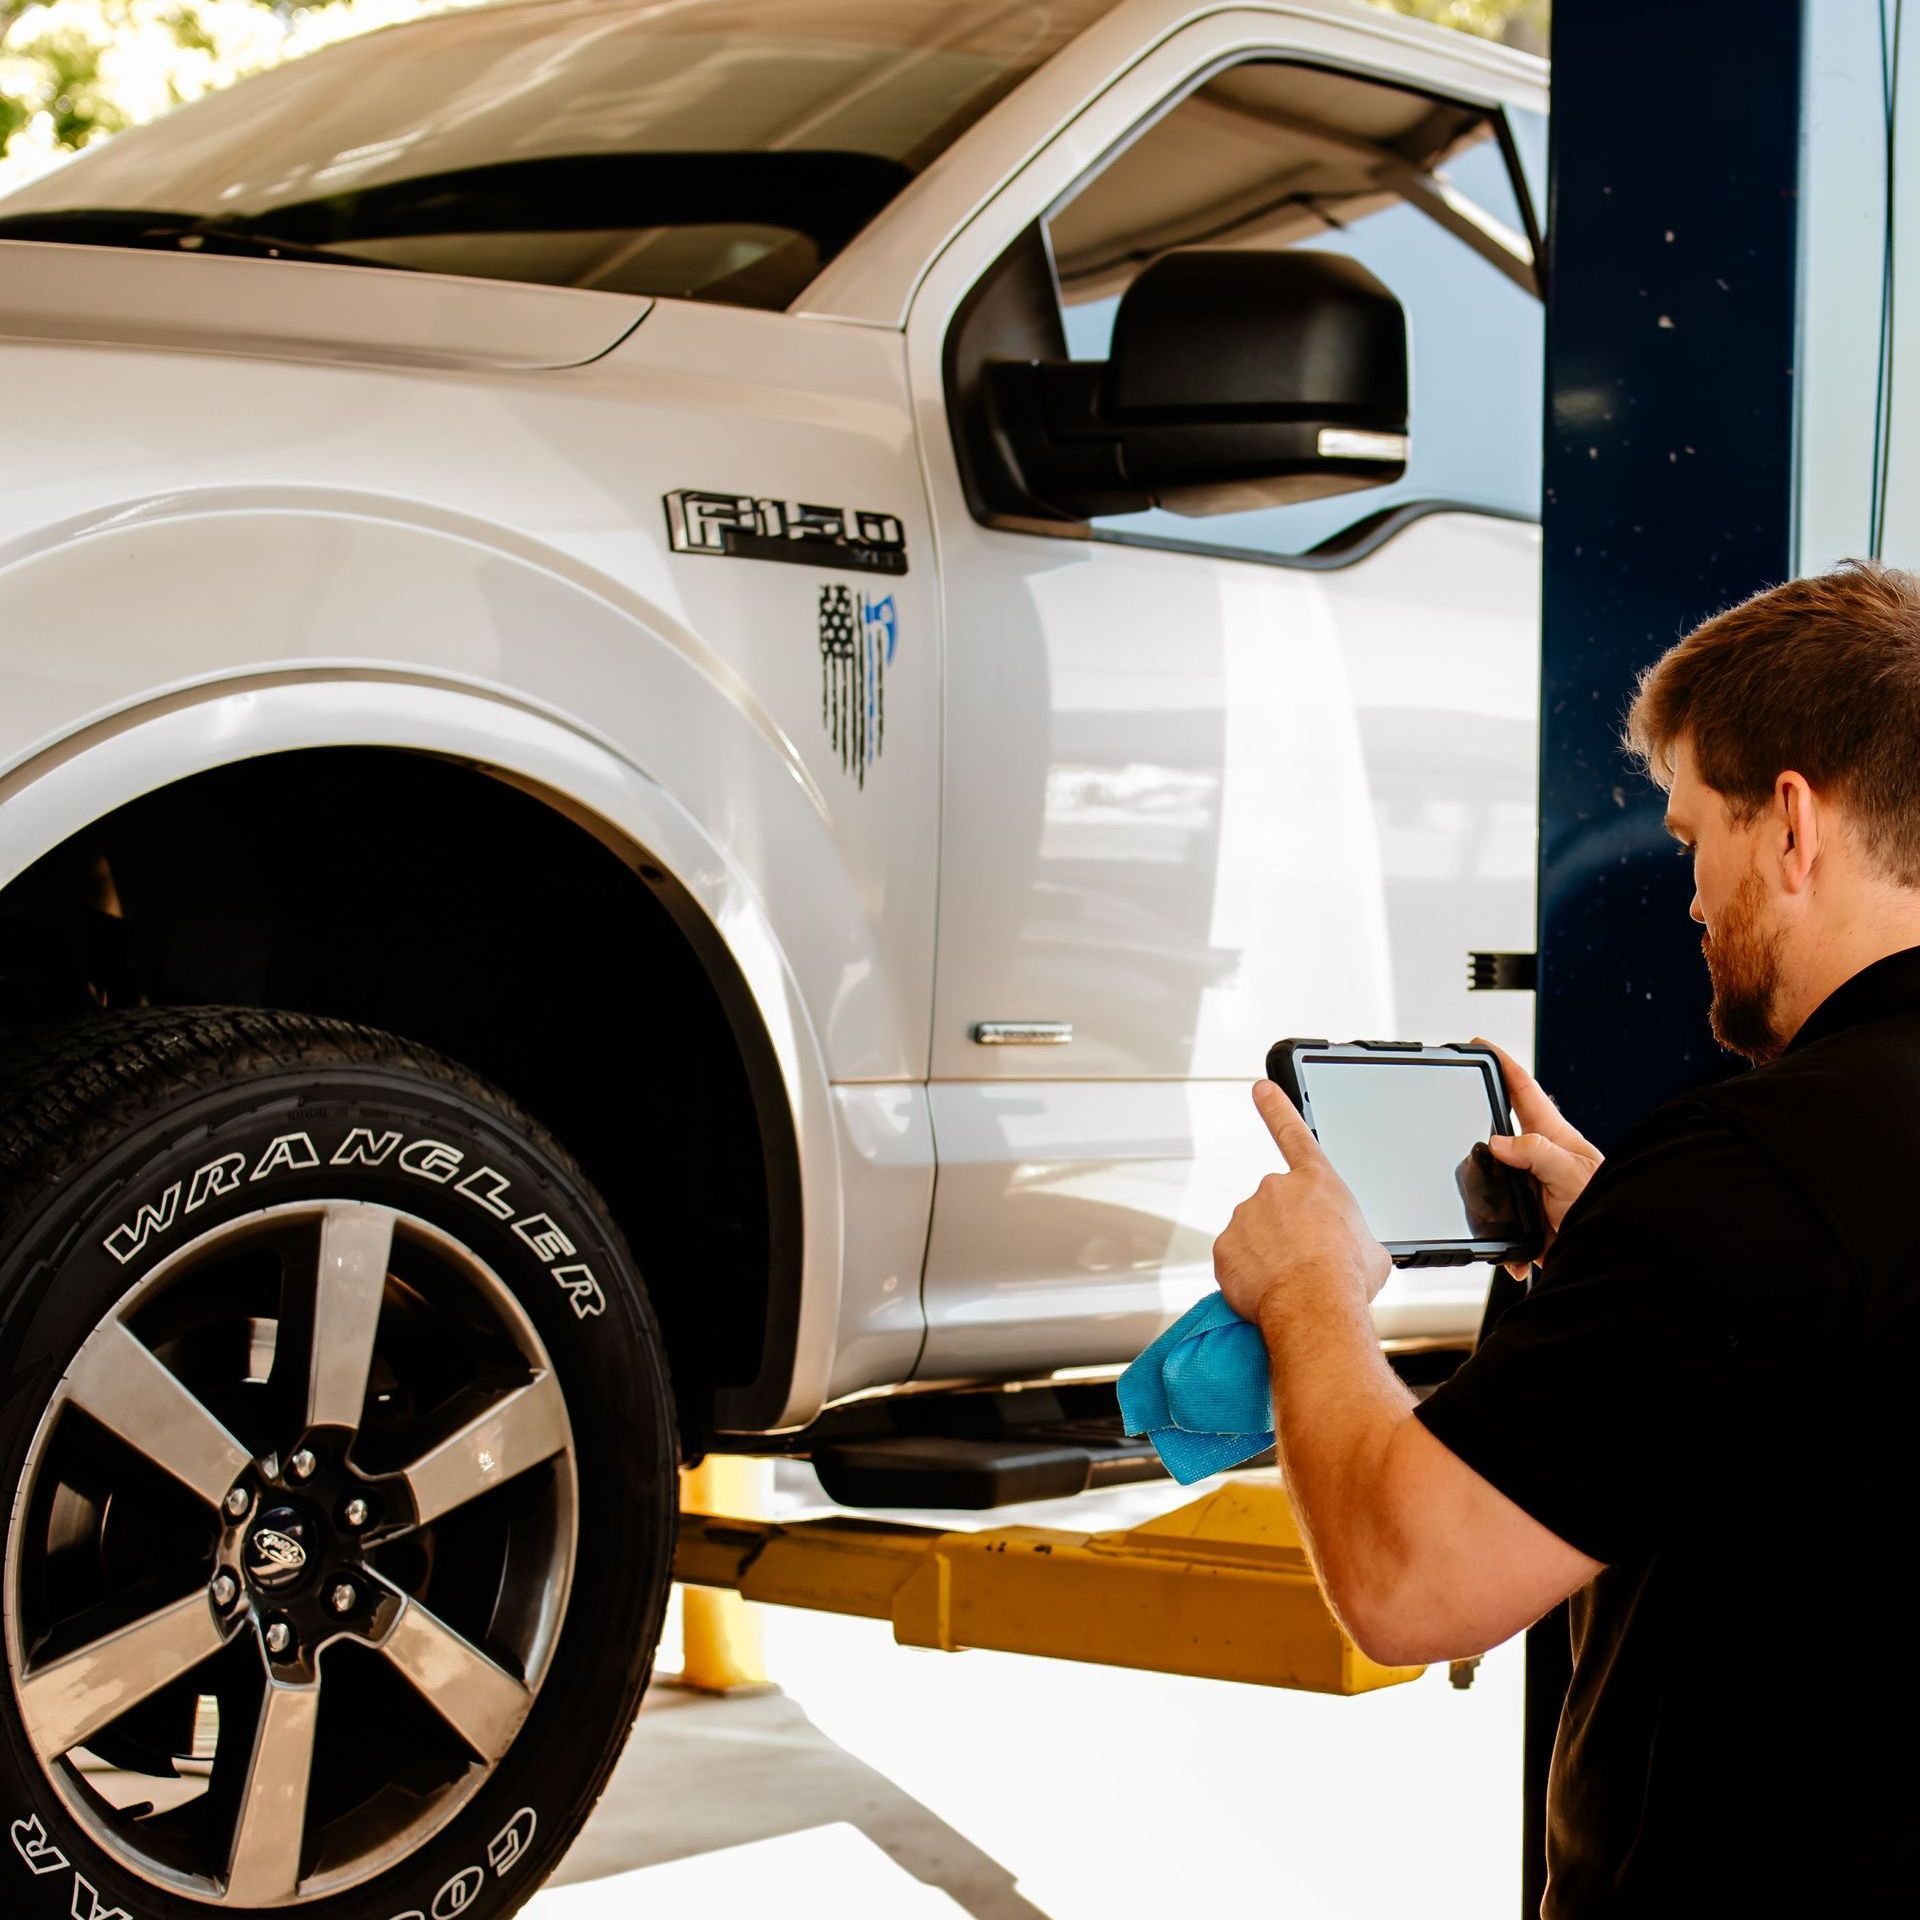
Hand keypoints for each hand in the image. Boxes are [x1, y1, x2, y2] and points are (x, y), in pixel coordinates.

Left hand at [1213, 1080, 1390, 1327]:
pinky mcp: (1224, 1246)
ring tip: (1292, 1281)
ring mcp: (1245, 1216)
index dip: (1276, 1108)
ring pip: (1254, 1236)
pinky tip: (1267, 1290)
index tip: (1260, 1088)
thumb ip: (1354, 1235)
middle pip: (1276, 1210)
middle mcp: (1275, 1190)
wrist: (1315, 1304)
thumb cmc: (1347, 1278)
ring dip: (1268, 1255)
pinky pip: (1235, 1260)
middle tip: (1306, 1262)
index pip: (1293, 1133)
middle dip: (1287, 1233)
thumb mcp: (1372, 1249)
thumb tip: (1352, 1248)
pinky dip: (1247, 1274)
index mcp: (1316, 1182)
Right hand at [1476, 1038, 1602, 1274]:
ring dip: (1482, 1189)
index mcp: (1553, 1137)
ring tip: (1471, 1192)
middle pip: (1502, 1128)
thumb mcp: (1570, 1173)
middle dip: (1480, 1117)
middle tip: (1458, 1103)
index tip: (1481, 1045)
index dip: (1503, 1063)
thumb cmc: (1609, 1208)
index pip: (1524, 1090)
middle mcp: (1540, 1158)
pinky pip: (1501, 1222)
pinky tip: (1513, 1256)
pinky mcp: (1528, 1217)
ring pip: (1494, 1175)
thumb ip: (1536, 1152)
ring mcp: (1533, 1186)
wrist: (1616, 1255)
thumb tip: (1497, 1142)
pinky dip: (1502, 1242)